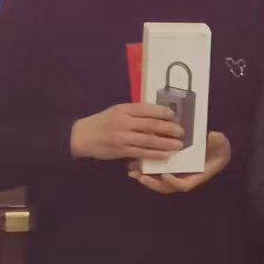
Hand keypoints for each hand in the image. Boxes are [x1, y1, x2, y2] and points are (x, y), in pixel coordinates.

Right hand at [70, 103, 185, 162]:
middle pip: (150, 125)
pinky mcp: (121, 150)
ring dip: (165, 143)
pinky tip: (165, 155)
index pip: (146, 109)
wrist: (81, 137)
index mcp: (123, 110)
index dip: (162, 111)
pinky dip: (155, 154)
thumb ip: (134, 111)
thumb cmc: (102, 122)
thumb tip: (158, 112)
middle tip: (181, 131)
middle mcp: (123, 122)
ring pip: (148, 140)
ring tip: (178, 145)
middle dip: (168, 128)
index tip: (173, 114)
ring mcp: (122, 137)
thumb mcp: (116, 111)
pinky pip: (141, 153)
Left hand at [128, 133, 231, 195]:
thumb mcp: (221, 144)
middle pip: (166, 187)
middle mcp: (184, 178)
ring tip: (132, 171)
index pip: (184, 184)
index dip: (174, 182)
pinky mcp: (168, 168)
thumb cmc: (218, 148)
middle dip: (152, 183)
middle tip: (141, 176)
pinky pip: (154, 173)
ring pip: (157, 181)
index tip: (165, 175)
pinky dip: (143, 170)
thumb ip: (218, 141)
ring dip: (144, 178)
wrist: (214, 148)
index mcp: (197, 175)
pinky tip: (133, 164)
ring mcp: (175, 174)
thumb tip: (213, 136)